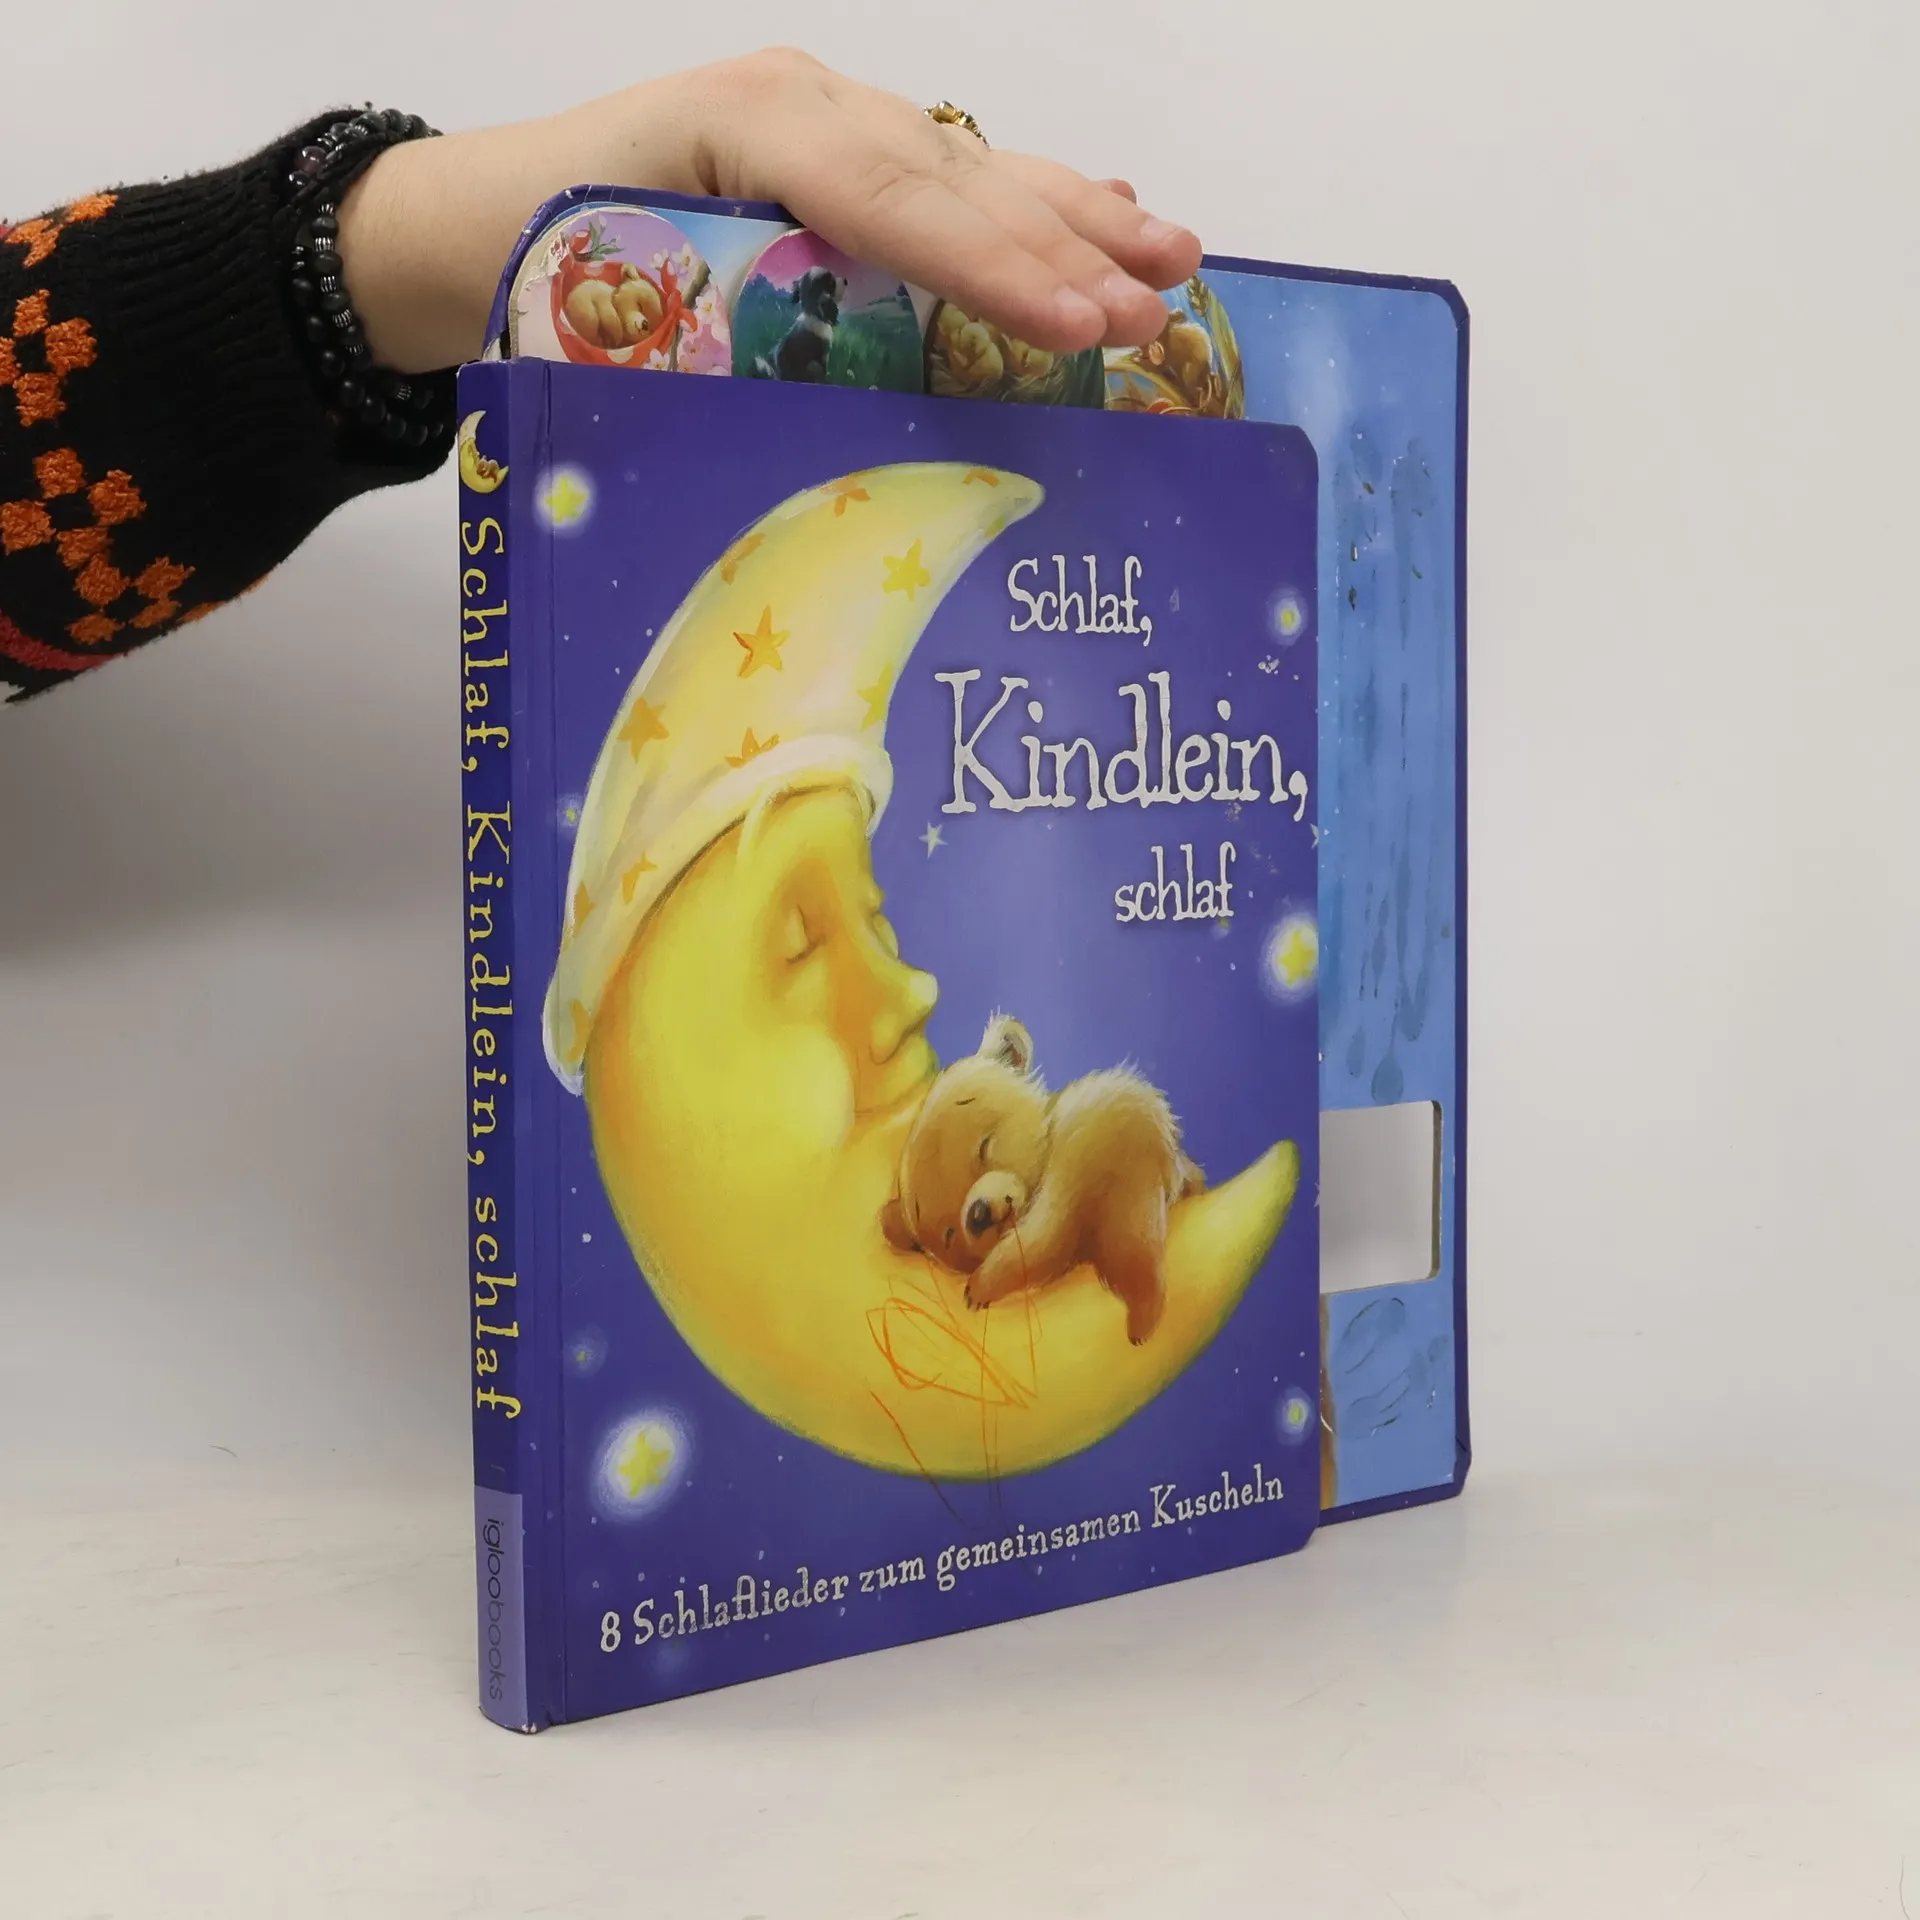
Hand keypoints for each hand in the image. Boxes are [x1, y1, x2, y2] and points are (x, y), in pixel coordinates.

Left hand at [339, 48, 1202, 373]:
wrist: (458, 223)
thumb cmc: (527, 271)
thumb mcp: (609, 309)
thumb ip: (727, 342)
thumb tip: (842, 434)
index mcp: (741, 129)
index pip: (891, 199)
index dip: (988, 266)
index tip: (1071, 326)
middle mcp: (794, 107)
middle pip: (952, 177)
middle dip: (1062, 248)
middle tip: (1153, 310)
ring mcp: (817, 119)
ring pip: (967, 166)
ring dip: (1075, 217)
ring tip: (1171, 257)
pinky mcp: (829, 149)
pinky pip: (944, 172)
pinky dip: (1027, 200)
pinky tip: (1097, 214)